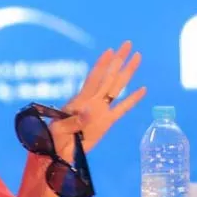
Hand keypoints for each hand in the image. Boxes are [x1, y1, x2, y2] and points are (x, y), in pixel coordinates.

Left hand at [50, 41, 146, 160]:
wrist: (59, 152)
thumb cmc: (54, 139)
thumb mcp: (60, 128)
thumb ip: (75, 121)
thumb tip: (90, 111)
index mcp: (80, 100)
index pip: (94, 78)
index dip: (101, 64)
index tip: (110, 50)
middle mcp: (93, 101)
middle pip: (108, 76)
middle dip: (118, 60)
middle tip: (127, 43)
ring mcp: (101, 110)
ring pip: (117, 87)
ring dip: (127, 72)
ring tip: (137, 57)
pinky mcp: (107, 122)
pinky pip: (123, 108)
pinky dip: (132, 99)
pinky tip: (142, 89)